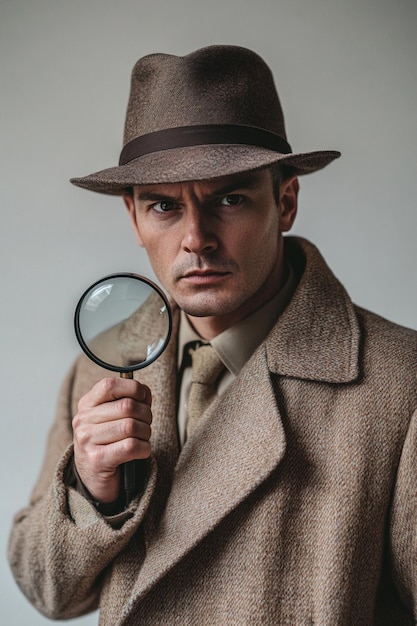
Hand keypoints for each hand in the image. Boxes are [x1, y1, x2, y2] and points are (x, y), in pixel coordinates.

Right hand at [72, 377, 151, 502]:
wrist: (92, 478)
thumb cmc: (108, 442)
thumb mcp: (113, 417)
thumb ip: (130, 399)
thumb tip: (145, 391)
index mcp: (87, 404)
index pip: (109, 385)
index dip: (132, 387)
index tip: (142, 397)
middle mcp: (83, 421)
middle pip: (127, 406)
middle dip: (146, 414)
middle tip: (146, 423)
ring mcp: (87, 441)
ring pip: (131, 426)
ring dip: (146, 433)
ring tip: (142, 438)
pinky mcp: (97, 460)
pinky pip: (131, 446)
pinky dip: (144, 448)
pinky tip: (141, 451)